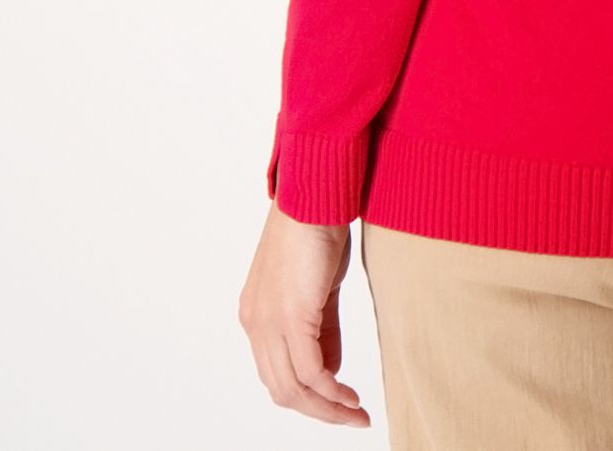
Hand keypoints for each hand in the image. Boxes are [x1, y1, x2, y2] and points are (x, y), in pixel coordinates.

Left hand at [239, 202, 372, 427]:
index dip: (308, 396)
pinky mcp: (291, 316)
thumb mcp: (319, 289)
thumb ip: (322, 330)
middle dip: (319, 412)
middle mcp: (255, 324)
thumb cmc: (319, 229)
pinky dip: (331, 391)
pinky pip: (311, 370)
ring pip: (293, 388)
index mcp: (257, 316)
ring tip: (356, 414)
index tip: (340, 403)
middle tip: (352, 419)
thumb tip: (330, 371)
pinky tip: (350, 396)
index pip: (277, 373)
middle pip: (282, 390)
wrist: (316, 193)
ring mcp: (269, 322)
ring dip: (327, 409)